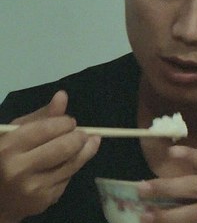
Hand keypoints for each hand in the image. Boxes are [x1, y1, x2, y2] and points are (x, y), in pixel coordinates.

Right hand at [0, 91, 100, 221]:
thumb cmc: (6, 157)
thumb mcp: (15, 133)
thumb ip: (41, 117)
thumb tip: (63, 96)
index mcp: (8, 148)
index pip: (48, 129)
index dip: (65, 122)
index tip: (69, 122)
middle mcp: (19, 170)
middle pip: (65, 147)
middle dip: (79, 136)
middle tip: (80, 133)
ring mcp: (34, 188)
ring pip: (73, 163)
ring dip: (86, 150)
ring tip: (88, 142)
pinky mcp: (46, 200)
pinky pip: (69, 177)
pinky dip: (73, 167)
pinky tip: (69, 161)